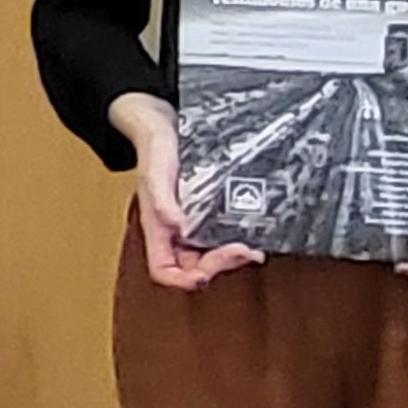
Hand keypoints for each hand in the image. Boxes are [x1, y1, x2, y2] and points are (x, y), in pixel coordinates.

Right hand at [117, 94, 260, 291]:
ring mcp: (194, 223)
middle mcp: (176, 232)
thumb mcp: (155, 173)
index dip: (184, 281)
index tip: (207, 274)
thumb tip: (178, 226)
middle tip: (243, 251)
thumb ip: (162, 201)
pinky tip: (253, 235)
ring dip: (233, 259)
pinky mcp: (210, 212)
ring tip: (253, 249)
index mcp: (158, 229)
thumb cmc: (154, 149)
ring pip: (211, 257)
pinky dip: (238, 241)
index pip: (164, 271)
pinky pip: (223, 237)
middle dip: (220, 266)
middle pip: (194, 269)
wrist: (164, 126)